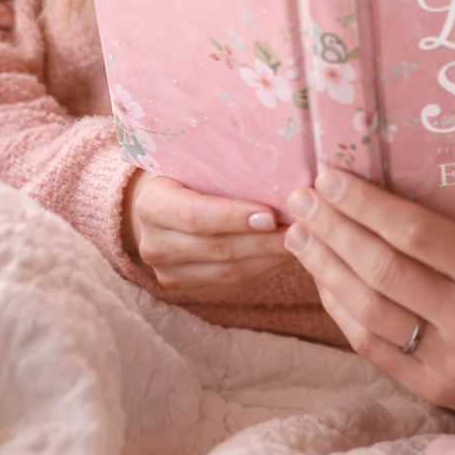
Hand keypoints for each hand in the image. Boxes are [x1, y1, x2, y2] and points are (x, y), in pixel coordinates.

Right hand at [122, 169, 295, 302]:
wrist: (162, 210)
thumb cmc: (188, 175)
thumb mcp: (194, 164)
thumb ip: (225, 169)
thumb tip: (281, 171)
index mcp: (152, 206)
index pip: (195, 216)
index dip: (234, 217)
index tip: (272, 214)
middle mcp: (155, 246)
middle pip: (217, 248)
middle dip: (264, 240)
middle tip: (302, 229)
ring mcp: (169, 274)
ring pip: (229, 273)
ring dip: (270, 258)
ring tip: (303, 241)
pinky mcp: (190, 291)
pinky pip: (234, 285)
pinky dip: (265, 271)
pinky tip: (288, 255)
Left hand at [283, 169, 454, 424]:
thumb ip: (452, 220)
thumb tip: (383, 179)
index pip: (415, 234)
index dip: (364, 205)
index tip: (328, 178)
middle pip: (383, 270)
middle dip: (333, 230)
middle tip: (301, 200)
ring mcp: (450, 361)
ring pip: (369, 310)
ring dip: (325, 269)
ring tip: (299, 235)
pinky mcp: (432, 389)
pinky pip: (371, 346)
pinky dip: (340, 309)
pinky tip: (322, 278)